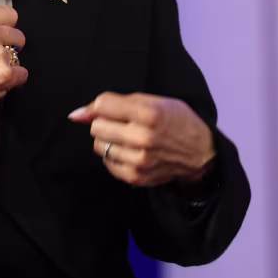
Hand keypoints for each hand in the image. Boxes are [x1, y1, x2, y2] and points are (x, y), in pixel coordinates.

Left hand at [68, 92, 214, 186]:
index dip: (101, 106)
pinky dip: (114, 155)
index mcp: (149, 114)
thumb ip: (114, 102)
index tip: (107, 109)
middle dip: (105, 123)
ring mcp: (140, 160)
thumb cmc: (176, 120)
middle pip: (97, 128)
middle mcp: (143, 138)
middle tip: (122, 124)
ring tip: (128, 137)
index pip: (102, 105)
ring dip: (109, 139)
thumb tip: (76, 114)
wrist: (200, 152)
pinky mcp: (137, 176)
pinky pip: (107, 162)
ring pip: (99, 145)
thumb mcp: (152, 101)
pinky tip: (129, 150)